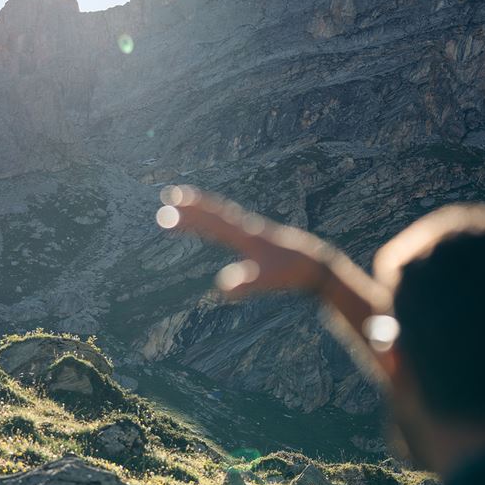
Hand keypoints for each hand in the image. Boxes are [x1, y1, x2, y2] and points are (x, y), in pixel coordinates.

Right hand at [156, 186, 328, 297]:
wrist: (316, 264)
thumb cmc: (292, 271)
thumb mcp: (268, 279)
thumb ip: (248, 282)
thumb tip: (223, 289)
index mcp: (245, 234)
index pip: (213, 221)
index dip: (191, 216)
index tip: (169, 209)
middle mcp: (247, 228)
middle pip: (215, 212)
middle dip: (192, 205)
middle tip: (169, 196)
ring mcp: (252, 230)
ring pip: (223, 215)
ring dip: (203, 208)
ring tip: (185, 201)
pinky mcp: (257, 237)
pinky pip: (231, 223)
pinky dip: (218, 218)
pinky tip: (216, 223)